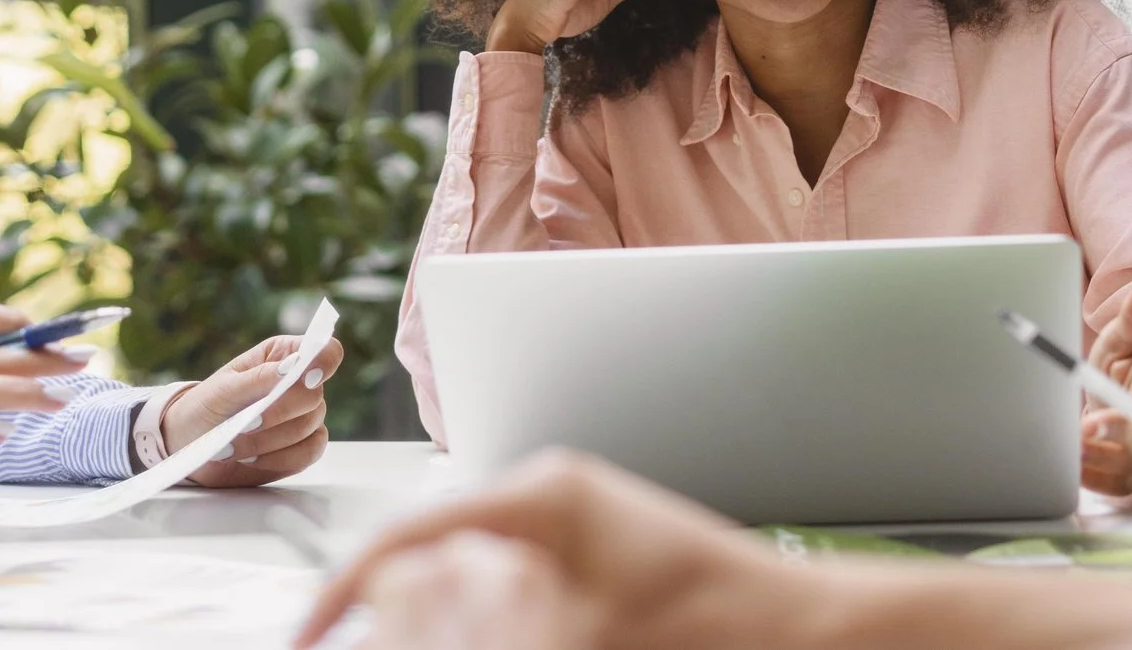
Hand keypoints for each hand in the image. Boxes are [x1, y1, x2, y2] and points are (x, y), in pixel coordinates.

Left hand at [161, 335, 347, 487]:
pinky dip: (279, 459)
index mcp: (284, 356)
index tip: (304, 378)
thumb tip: (294, 368)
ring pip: (309, 428)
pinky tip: (251, 459)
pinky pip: (308, 454)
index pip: (325, 351)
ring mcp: (302, 417)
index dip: (323, 362)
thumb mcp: (224, 389)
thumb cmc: (204, 407)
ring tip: (233, 445)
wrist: (188, 444)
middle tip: (245, 424)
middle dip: (279, 413)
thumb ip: (260, 378)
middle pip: (315, 396)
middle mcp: (299, 384)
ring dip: (269, 441)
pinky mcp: (299, 448)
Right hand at [297, 450, 788, 649]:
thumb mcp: (579, 636)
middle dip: (406, 616)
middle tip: (379, 642)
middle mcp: (556, 505)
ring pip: (476, 589)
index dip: (347, 595)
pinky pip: (521, 604)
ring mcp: (581, 540)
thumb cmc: (720, 630)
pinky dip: (500, 626)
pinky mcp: (602, 580)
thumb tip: (392, 594)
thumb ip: (480, 620)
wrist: (822, 642)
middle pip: (437, 560)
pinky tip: (513, 635)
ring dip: (456, 622)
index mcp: (544, 497)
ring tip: (441, 633)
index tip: (310, 641)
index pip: (409, 534)